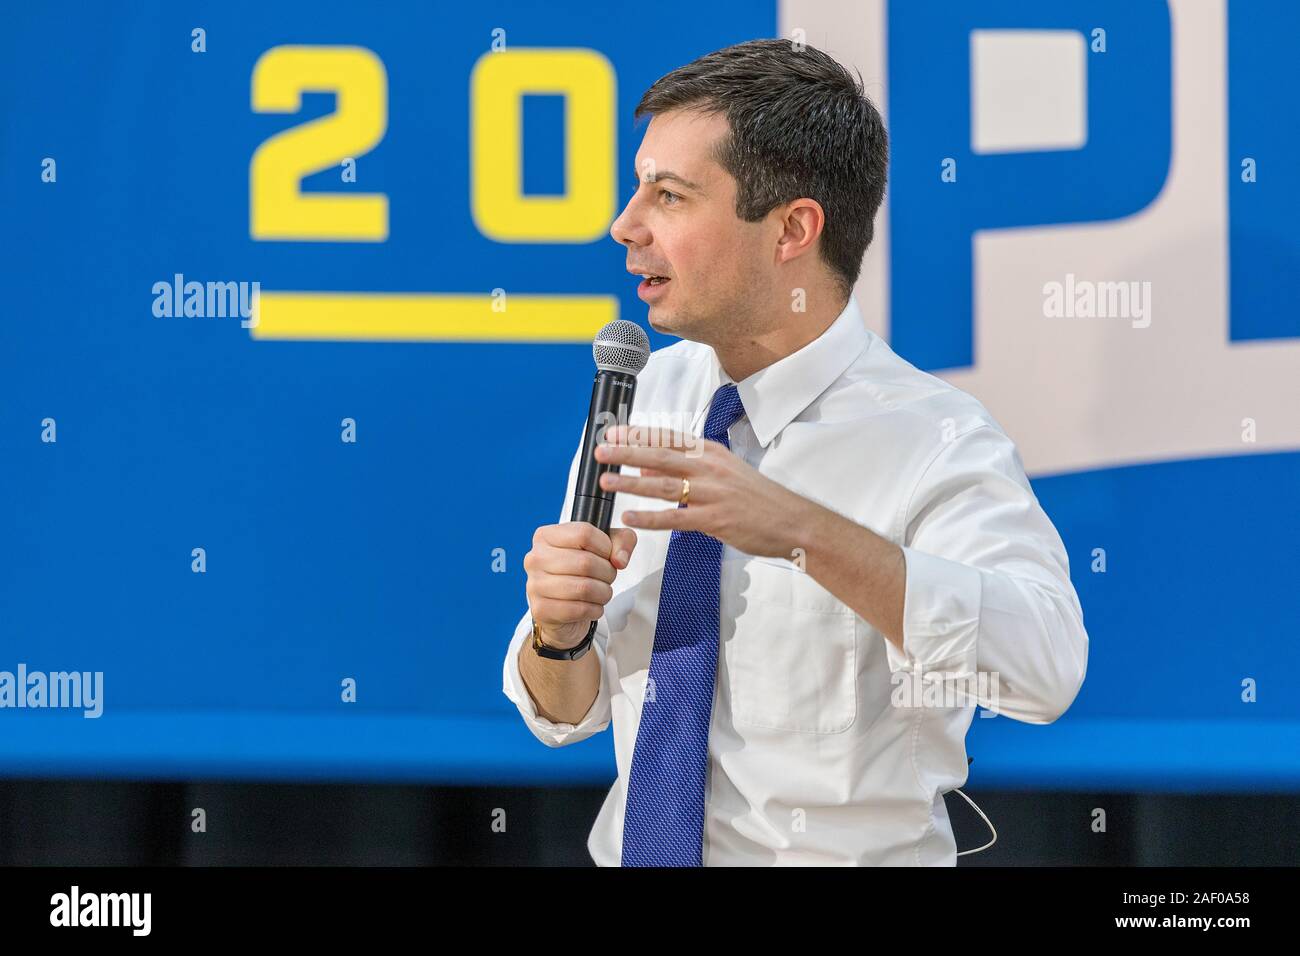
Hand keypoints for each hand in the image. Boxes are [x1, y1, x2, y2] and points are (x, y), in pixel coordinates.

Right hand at [523, 522, 637, 648]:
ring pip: (584, 588)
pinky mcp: (541, 609)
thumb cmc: (581, 571)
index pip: (584, 533)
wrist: (562, 607)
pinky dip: (595, 609)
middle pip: (586, 562)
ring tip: (602, 592)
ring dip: (603, 593)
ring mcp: (535, 584)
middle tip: (607, 577)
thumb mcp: (604, 547)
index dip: (605, 546)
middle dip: (607, 573)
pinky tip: (593, 606)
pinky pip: (580, 609)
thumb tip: (620, 560)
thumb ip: (622, 541)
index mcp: (545, 536)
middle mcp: (535, 558)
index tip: (607, 555)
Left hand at [594, 424, 809, 558]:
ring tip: (606, 481)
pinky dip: (650, 518)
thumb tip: (646, 464)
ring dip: (632, 482)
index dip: (639, 434)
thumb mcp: (722, 473)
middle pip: (661, 455)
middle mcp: (710, 468)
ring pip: (664, 484)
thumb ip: (684, 468)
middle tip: (601, 450)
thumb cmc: (756, 498)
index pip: (669, 438)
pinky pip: (676, 518)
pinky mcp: (715, 519)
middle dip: (627, 451)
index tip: (613, 431)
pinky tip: (630, 518)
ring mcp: (713, 493)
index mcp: (711, 453)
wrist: (792, 521)